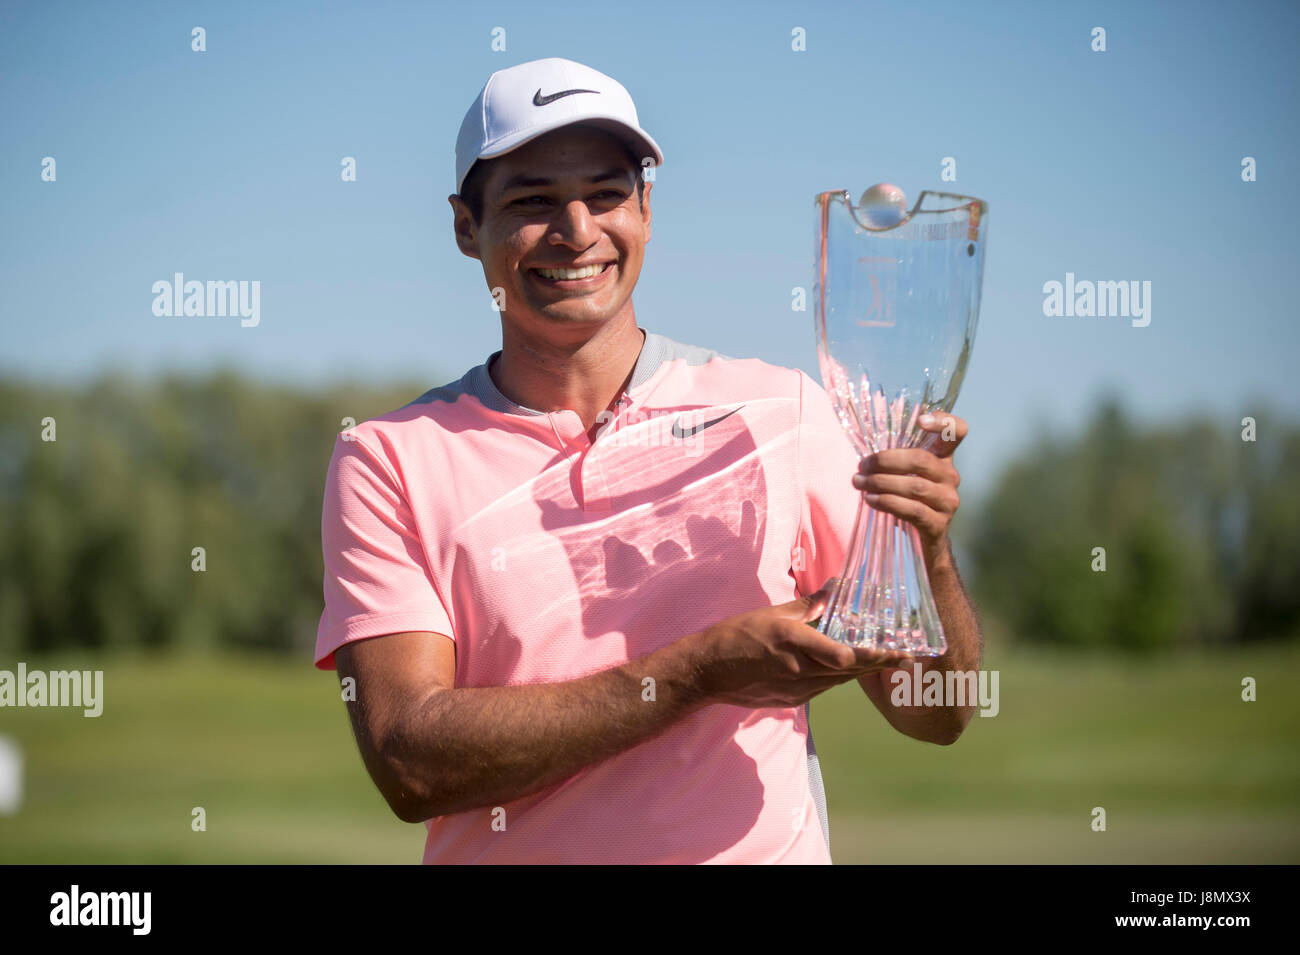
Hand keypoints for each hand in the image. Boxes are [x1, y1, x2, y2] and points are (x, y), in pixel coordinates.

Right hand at [693, 583, 915, 708]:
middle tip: (909, 656)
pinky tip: (852, 667)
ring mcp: (797, 689)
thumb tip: (835, 588)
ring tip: (889, 660)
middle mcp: (800, 670)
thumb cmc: (736, 635)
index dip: (874, 657)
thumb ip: (808, 605)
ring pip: (840, 680)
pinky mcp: (792, 700)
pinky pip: (825, 686)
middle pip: (850, 670)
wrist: (708, 672)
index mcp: (794, 642)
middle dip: (880, 663)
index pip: (844, 656)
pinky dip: (840, 676)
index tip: (899, 651)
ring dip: (863, 670)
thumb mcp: (772, 613)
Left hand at [852, 412, 966, 566]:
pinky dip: (888, 503)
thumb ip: (894, 462)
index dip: (944, 422)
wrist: (926, 543)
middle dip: (885, 461)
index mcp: (943, 460)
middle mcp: (950, 477)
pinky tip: (871, 500)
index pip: (956, 432)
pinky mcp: (939, 524)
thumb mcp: (905, 478)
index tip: (920, 420)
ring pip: (914, 486)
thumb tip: (864, 457)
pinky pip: (912, 510)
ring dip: (880, 482)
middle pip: (921, 460)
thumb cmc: (909, 503)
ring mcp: (948, 502)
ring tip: (859, 483)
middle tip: (862, 466)